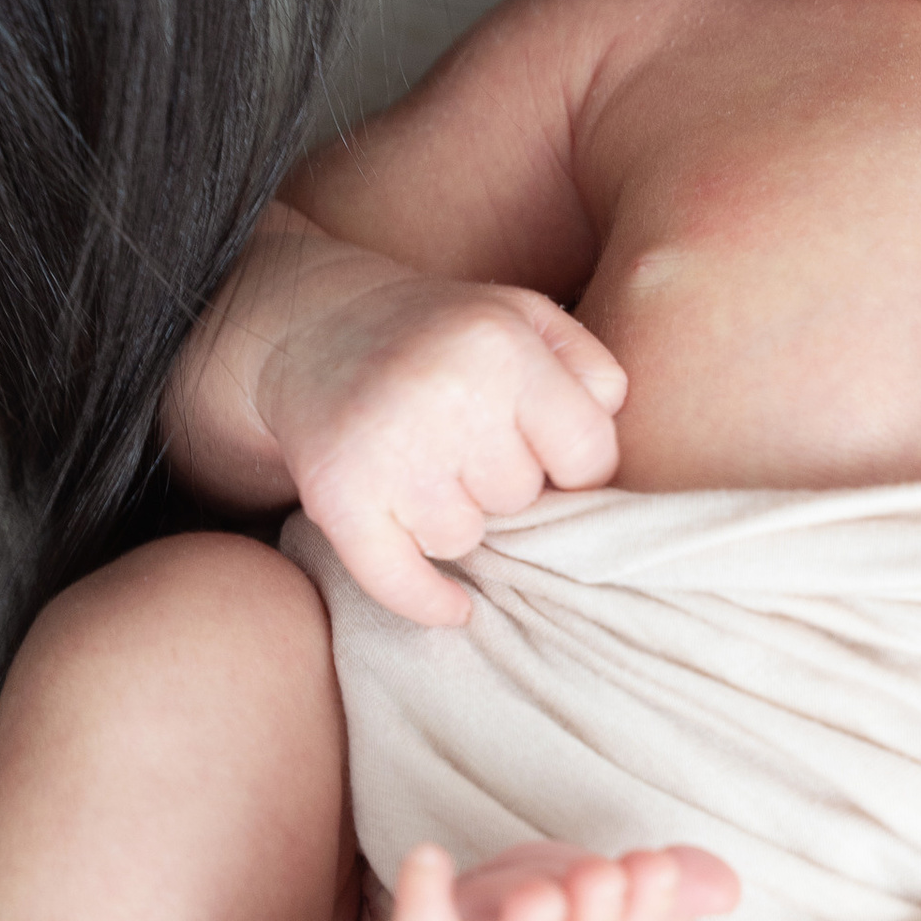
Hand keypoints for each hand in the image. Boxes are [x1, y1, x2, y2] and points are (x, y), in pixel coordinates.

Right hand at [251, 249, 625, 628]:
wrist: (316, 329)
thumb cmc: (443, 334)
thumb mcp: (526, 317)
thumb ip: (592, 371)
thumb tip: (604, 459)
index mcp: (502, 347)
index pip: (588, 455)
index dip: (574, 464)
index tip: (545, 453)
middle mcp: (448, 396)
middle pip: (522, 498)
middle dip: (504, 482)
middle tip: (466, 446)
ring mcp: (389, 452)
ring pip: (464, 540)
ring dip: (454, 519)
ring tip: (427, 471)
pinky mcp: (338, 498)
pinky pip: (402, 584)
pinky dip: (429, 599)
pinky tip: (454, 604)